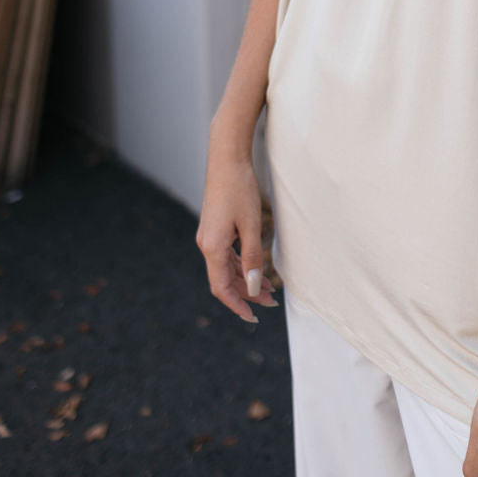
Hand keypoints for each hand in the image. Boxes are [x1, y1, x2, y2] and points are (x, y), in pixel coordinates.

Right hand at [196, 142, 277, 322]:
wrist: (226, 159)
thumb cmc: (238, 188)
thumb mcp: (250, 225)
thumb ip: (252, 257)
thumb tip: (251, 286)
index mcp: (212, 247)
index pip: (222, 288)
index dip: (237, 305)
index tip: (253, 317)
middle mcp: (206, 244)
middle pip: (224, 280)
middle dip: (246, 294)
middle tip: (271, 301)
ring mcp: (209, 237)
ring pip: (225, 268)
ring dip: (244, 280)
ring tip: (268, 288)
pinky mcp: (214, 229)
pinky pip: (226, 255)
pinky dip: (240, 265)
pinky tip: (255, 268)